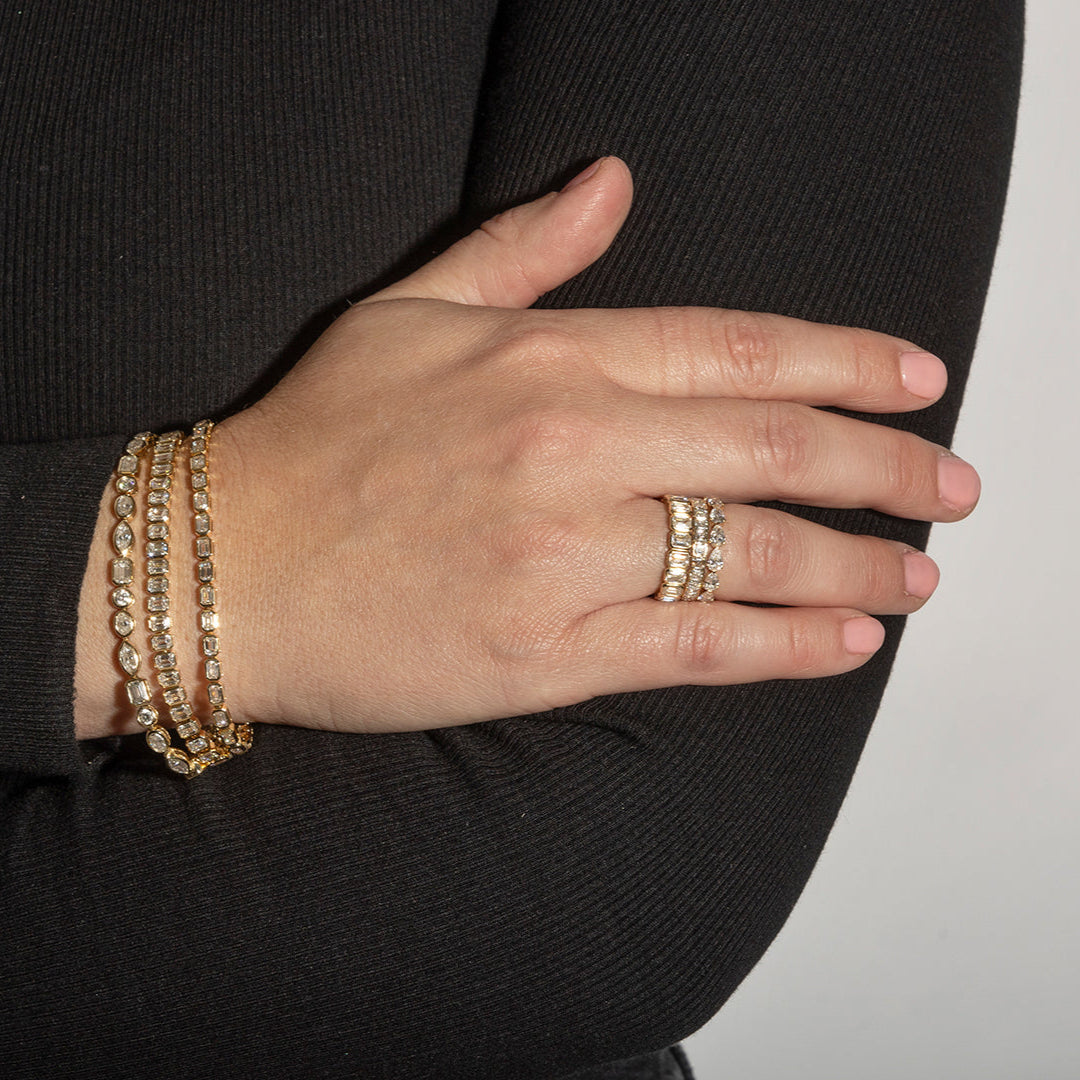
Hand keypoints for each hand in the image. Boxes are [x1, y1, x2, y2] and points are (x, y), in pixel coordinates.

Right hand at [75, 157, 979, 737]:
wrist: (223, 565)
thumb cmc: (314, 437)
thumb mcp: (408, 313)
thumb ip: (524, 250)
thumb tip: (613, 181)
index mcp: (546, 358)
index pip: (739, 349)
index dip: (847, 362)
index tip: (919, 381)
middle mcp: (570, 448)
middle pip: (774, 450)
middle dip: (887, 468)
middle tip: (954, 487)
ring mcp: (561, 555)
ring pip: (752, 555)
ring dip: (859, 566)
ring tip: (920, 576)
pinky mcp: (542, 653)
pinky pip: (696, 647)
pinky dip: (786, 645)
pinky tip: (849, 643)